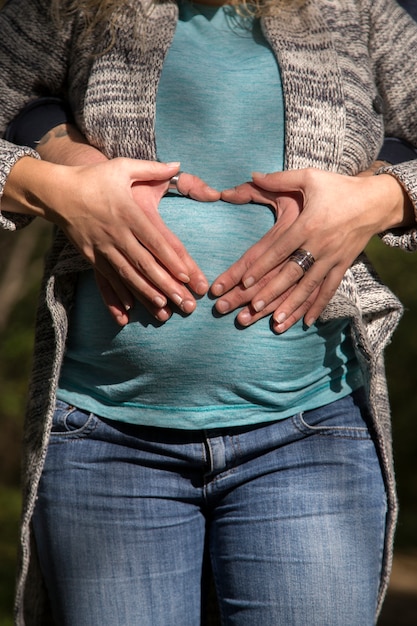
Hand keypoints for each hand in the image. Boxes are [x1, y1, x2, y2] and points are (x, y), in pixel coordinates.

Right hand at [34, 124, 219, 323]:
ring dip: (146, 293)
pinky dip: (119, 294)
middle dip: (166, 284)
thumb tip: (177, 163)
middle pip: (145, 263)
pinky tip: (131, 308)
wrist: (56, 192)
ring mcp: (103, 247)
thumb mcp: (122, 167)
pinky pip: (107, 278)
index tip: (187, 276)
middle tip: (184, 302)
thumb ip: (152, 168)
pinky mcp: (91, 256)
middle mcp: (117, 233)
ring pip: (128, 275)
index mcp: (128, 213)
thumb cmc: (93, 178)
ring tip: (163, 308)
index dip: (172, 260)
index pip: (155, 241)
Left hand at [212, 167, 412, 331]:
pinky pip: (329, 289)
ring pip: (309, 286)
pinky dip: (318, 306)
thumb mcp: (310, 177)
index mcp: (308, 224)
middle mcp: (319, 244)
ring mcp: (332, 257)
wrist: (375, 200)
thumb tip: (252, 174)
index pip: (279, 249)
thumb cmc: (339, 187)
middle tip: (253, 307)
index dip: (261, 266)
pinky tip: (306, 321)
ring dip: (292, 304)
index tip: (245, 281)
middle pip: (291, 272)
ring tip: (276, 321)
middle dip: (271, 291)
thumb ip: (280, 179)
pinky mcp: (343, 265)